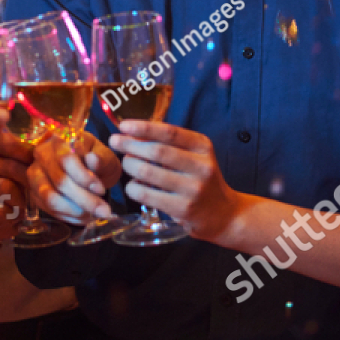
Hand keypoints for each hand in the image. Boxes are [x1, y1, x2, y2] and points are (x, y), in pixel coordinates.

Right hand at [28, 130, 120, 223]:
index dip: (84, 177)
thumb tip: (93, 159)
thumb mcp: (104, 155)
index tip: (101, 190)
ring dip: (75, 210)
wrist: (86, 167)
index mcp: (59, 141)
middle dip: (84, 199)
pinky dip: (69, 217)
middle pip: (59, 182)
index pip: (66, 160)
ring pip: (51, 199)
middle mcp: (41, 157)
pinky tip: (85, 217)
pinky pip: (50, 210)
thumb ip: (101, 158)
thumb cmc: (95, 159)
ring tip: (94, 215)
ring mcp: (35, 176)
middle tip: (104, 211)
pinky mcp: (35, 194)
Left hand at [108, 120, 237, 241]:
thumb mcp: (195, 156)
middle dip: (130, 145)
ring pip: (148, 173)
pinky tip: (132, 186)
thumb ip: (170, 144)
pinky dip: (133, 188)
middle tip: (115, 142)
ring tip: (126, 164)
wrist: (224, 214)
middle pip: (157, 151)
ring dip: (130, 166)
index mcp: (203, 147)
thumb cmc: (201, 179)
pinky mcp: (183, 209)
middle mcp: (201, 166)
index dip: (143, 128)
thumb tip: (133, 132)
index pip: (170, 132)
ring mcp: (193, 189)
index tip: (123, 125)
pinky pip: (147, 195)